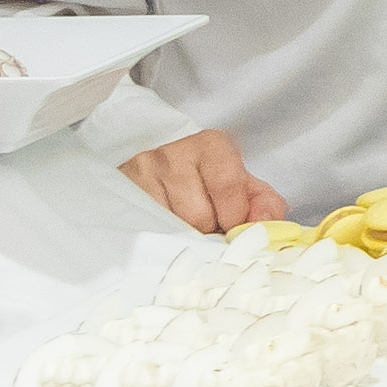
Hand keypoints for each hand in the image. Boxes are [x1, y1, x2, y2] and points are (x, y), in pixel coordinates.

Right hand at [120, 129, 285, 232]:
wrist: (160, 180)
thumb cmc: (208, 186)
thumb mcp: (244, 191)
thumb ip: (266, 205)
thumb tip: (266, 223)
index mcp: (212, 146)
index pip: (228, 185)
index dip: (234, 215)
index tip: (231, 225)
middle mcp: (173, 154)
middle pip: (199, 214)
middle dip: (208, 231)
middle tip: (206, 228)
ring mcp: (141, 174)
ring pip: (171, 227)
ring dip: (183, 237)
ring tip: (185, 228)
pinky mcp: (120, 194)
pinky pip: (146, 231)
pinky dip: (160, 241)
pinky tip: (165, 232)